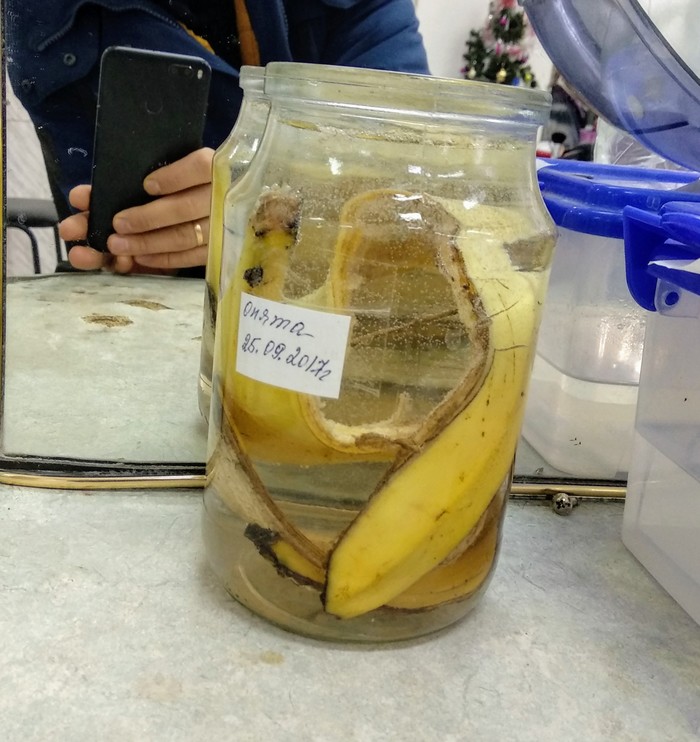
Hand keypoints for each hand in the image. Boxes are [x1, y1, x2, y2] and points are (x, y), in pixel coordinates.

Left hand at [59, 147, 214, 273]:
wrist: (228, 207)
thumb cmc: (189, 183)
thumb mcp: (174, 169)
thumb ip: (139, 177)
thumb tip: (80, 197)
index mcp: (216, 167)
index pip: (198, 167)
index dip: (174, 177)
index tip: (147, 185)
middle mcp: (223, 197)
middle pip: (185, 207)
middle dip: (147, 218)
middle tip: (116, 224)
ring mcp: (224, 226)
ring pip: (185, 236)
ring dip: (148, 242)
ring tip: (117, 245)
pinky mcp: (220, 250)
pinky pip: (191, 257)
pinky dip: (163, 258)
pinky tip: (139, 257)